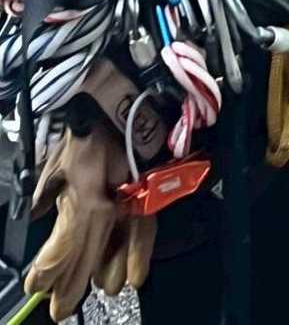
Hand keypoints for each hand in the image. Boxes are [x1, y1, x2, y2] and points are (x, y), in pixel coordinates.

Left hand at [26, 121, 154, 318]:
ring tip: (99, 293)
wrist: (125, 90)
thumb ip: (47, 187)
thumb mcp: (58, 153)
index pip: (66, 239)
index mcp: (84, 186)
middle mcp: (110, 195)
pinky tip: (135, 275)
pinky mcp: (148, 187)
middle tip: (59, 309)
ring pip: (118, 243)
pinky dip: (138, 252)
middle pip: (90, 249)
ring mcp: (132, 192)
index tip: (36, 283)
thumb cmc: (89, 116)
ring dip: (106, 271)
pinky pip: (144, 227)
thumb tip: (41, 210)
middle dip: (72, 282)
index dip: (50, 267)